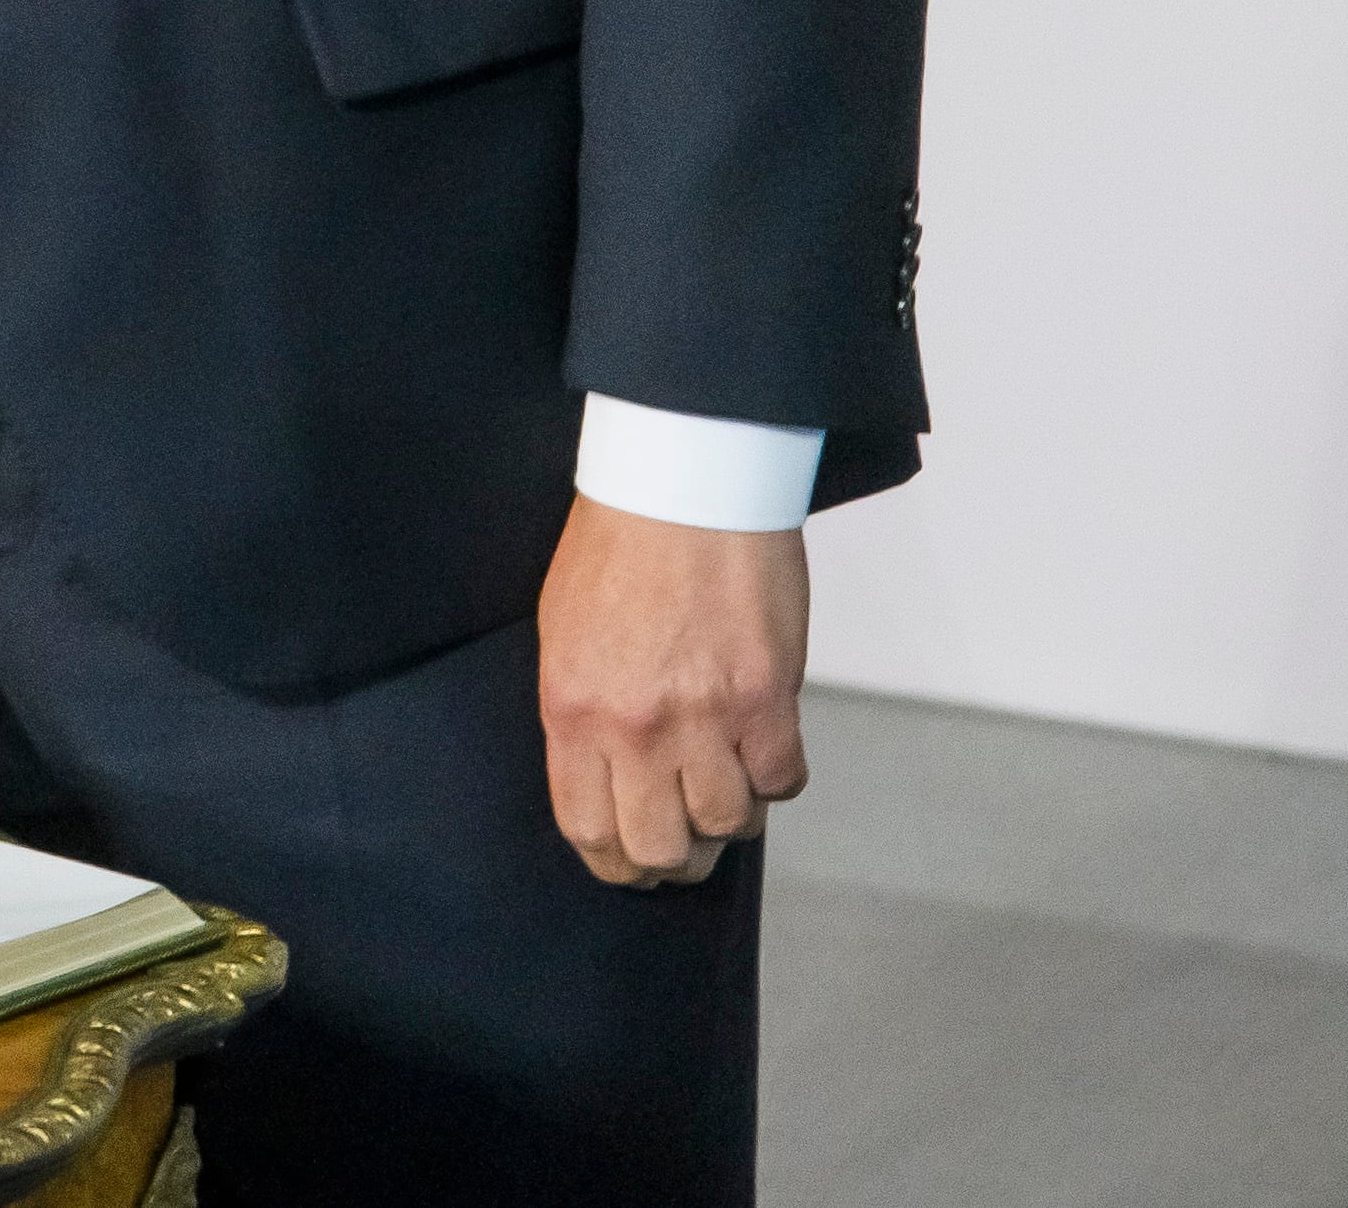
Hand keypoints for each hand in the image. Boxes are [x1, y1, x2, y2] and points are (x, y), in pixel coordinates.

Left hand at [536, 495, 809, 885]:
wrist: (681, 485)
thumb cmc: (618, 547)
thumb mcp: (564, 634)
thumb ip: (582, 714)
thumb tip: (607, 779)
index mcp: (572, 709)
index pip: (587, 827)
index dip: (613, 861)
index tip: (629, 860)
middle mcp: (635, 725)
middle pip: (658, 847)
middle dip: (674, 859)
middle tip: (685, 842)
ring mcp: (704, 716)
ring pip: (727, 823)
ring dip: (730, 815)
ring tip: (726, 782)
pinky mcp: (767, 698)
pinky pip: (783, 781)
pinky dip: (776, 777)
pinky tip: (763, 748)